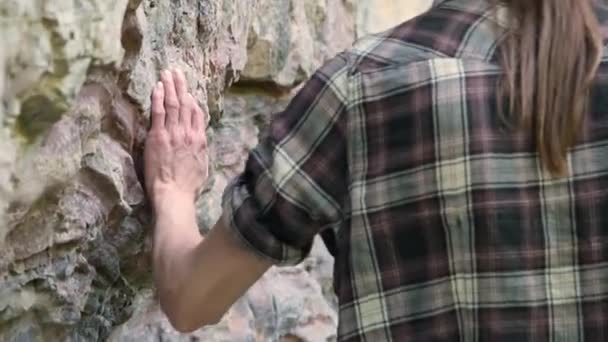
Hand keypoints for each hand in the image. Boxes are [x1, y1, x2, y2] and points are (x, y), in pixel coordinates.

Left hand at [144, 69, 208, 209]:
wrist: (175, 193)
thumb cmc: (188, 187)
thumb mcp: (202, 168)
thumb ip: (200, 152)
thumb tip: (199, 146)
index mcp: (200, 140)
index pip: (197, 114)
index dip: (192, 100)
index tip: (187, 92)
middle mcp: (188, 133)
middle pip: (186, 104)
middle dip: (181, 86)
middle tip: (177, 72)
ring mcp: (173, 133)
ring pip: (173, 104)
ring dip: (170, 86)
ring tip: (167, 73)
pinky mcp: (158, 136)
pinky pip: (159, 112)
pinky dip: (159, 98)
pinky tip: (158, 86)